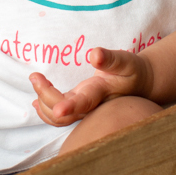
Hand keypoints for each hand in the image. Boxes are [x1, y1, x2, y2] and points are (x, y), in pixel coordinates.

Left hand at [29, 47, 154, 126]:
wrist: (140, 84)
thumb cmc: (132, 71)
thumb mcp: (126, 61)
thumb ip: (110, 59)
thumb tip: (94, 54)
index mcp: (100, 93)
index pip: (83, 103)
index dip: (69, 107)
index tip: (58, 108)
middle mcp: (90, 106)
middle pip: (63, 113)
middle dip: (45, 96)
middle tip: (35, 75)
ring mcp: (84, 109)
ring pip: (59, 119)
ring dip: (43, 104)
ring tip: (36, 81)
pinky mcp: (80, 108)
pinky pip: (61, 118)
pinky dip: (46, 111)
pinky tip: (37, 102)